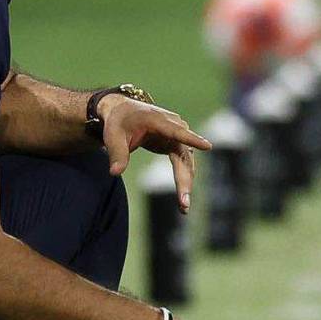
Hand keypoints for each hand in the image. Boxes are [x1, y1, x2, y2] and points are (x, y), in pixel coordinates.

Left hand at [98, 95, 211, 212]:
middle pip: (183, 155)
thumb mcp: (112, 137)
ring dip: (186, 183)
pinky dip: (183, 180)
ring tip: (183, 208)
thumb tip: (115, 173)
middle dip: (184, 179)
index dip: (191, 139)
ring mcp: (177, 136)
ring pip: (186, 162)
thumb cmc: (117, 122)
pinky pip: (183, 164)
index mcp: (157, 120)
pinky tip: (182, 200)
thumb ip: (117, 154)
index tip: (207, 146)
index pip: (177, 131)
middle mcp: (173, 126)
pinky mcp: (176, 145)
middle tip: (183, 203)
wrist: (121, 112)